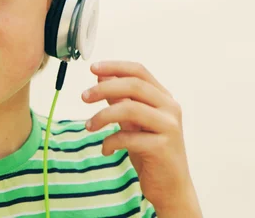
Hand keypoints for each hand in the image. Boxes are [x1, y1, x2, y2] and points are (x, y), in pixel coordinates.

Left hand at [82, 61, 200, 215]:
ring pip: (130, 108)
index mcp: (164, 98)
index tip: (93, 68)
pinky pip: (128, 137)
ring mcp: (169, 127)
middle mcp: (170, 108)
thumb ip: (121, 100)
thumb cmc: (150, 152)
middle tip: (84, 96)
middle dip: (104, 88)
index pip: (139, 72)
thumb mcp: (132, 122)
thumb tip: (102, 77)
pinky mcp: (162, 147)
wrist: (170, 187)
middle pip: (134, 85)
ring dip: (103, 115)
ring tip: (89, 126)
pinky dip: (110, 141)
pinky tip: (106, 149)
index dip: (115, 67)